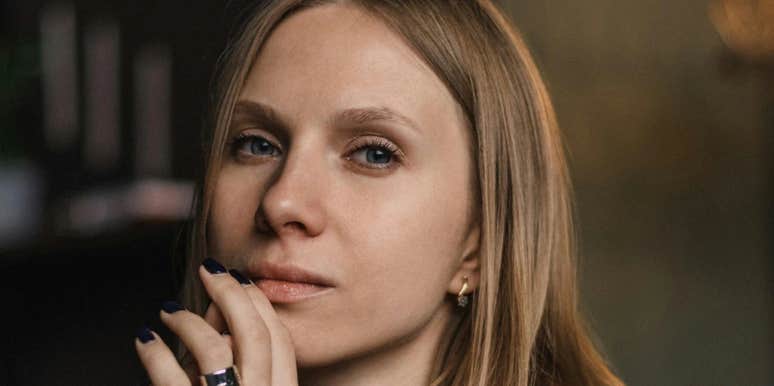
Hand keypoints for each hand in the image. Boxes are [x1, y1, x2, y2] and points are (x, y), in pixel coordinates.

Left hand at [135, 258, 298, 385]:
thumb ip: (236, 359)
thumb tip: (220, 313)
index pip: (280, 340)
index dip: (260, 303)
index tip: (239, 278)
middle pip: (254, 335)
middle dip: (230, 294)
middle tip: (208, 269)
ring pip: (215, 349)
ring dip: (188, 321)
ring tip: (167, 311)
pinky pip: (170, 377)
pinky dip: (155, 354)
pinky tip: (145, 339)